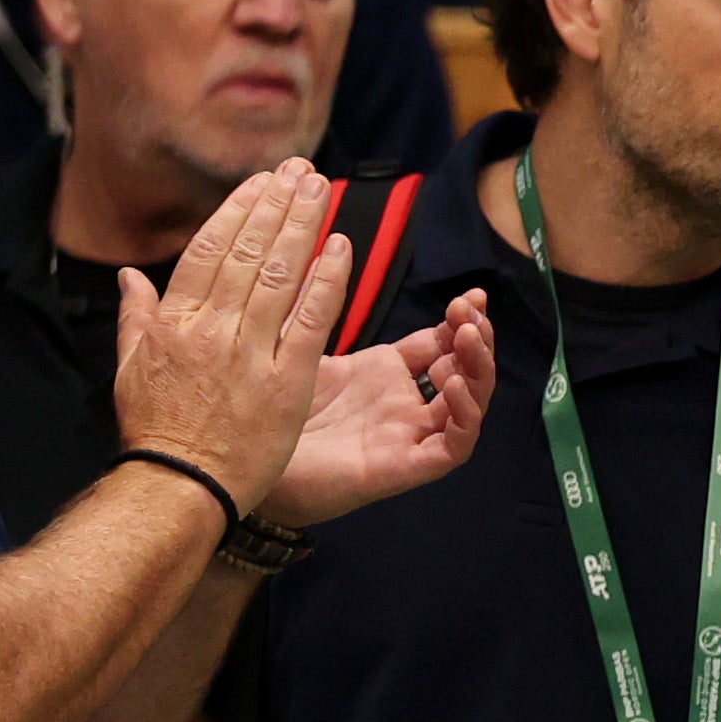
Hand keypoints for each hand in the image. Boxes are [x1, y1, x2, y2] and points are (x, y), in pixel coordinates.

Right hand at [107, 158, 349, 514]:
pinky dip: (327, 280)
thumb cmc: (156, 431)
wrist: (180, 485)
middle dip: (277, 206)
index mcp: (173, 320)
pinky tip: (343, 247)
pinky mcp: (286, 381)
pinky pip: (312, 320)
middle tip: (302, 170)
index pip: (209, 251)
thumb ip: (135, 316)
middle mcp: (210, 328)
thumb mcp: (130, 367)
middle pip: (249, 253)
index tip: (260, 184)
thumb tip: (130, 276)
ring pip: (281, 275)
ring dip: (304, 227)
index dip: (237, 212)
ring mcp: (249, 352)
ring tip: (323, 190)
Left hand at [263, 287, 498, 528]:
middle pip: (463, 374)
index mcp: (386, 378)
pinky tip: (454, 385)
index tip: (470, 294)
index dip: (460, 321)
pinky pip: (452, 449)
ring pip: (468, 410)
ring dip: (478, 373)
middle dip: (476, 341)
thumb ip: (326, 307)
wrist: (242, 464)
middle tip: (471, 313)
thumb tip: (335, 253)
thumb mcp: (304, 345)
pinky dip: (464, 418)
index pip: (441, 347)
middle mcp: (404, 408)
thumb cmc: (268, 410)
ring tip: (469, 338)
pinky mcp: (404, 469)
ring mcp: (407, 438)